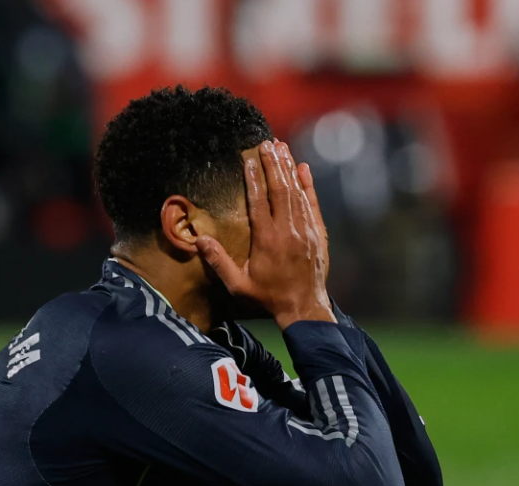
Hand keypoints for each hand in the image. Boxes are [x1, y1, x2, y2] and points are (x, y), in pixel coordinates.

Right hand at [196, 140, 333, 329]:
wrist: (304, 309)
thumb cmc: (268, 298)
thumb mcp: (238, 286)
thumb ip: (219, 262)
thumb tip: (199, 240)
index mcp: (267, 240)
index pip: (258, 202)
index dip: (253, 180)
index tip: (248, 160)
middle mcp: (288, 231)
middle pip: (280, 190)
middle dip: (273, 164)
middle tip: (266, 143)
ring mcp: (306, 231)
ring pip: (297, 193)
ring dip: (289, 169)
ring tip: (281, 147)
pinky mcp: (318, 234)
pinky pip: (313, 204)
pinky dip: (308, 186)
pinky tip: (303, 169)